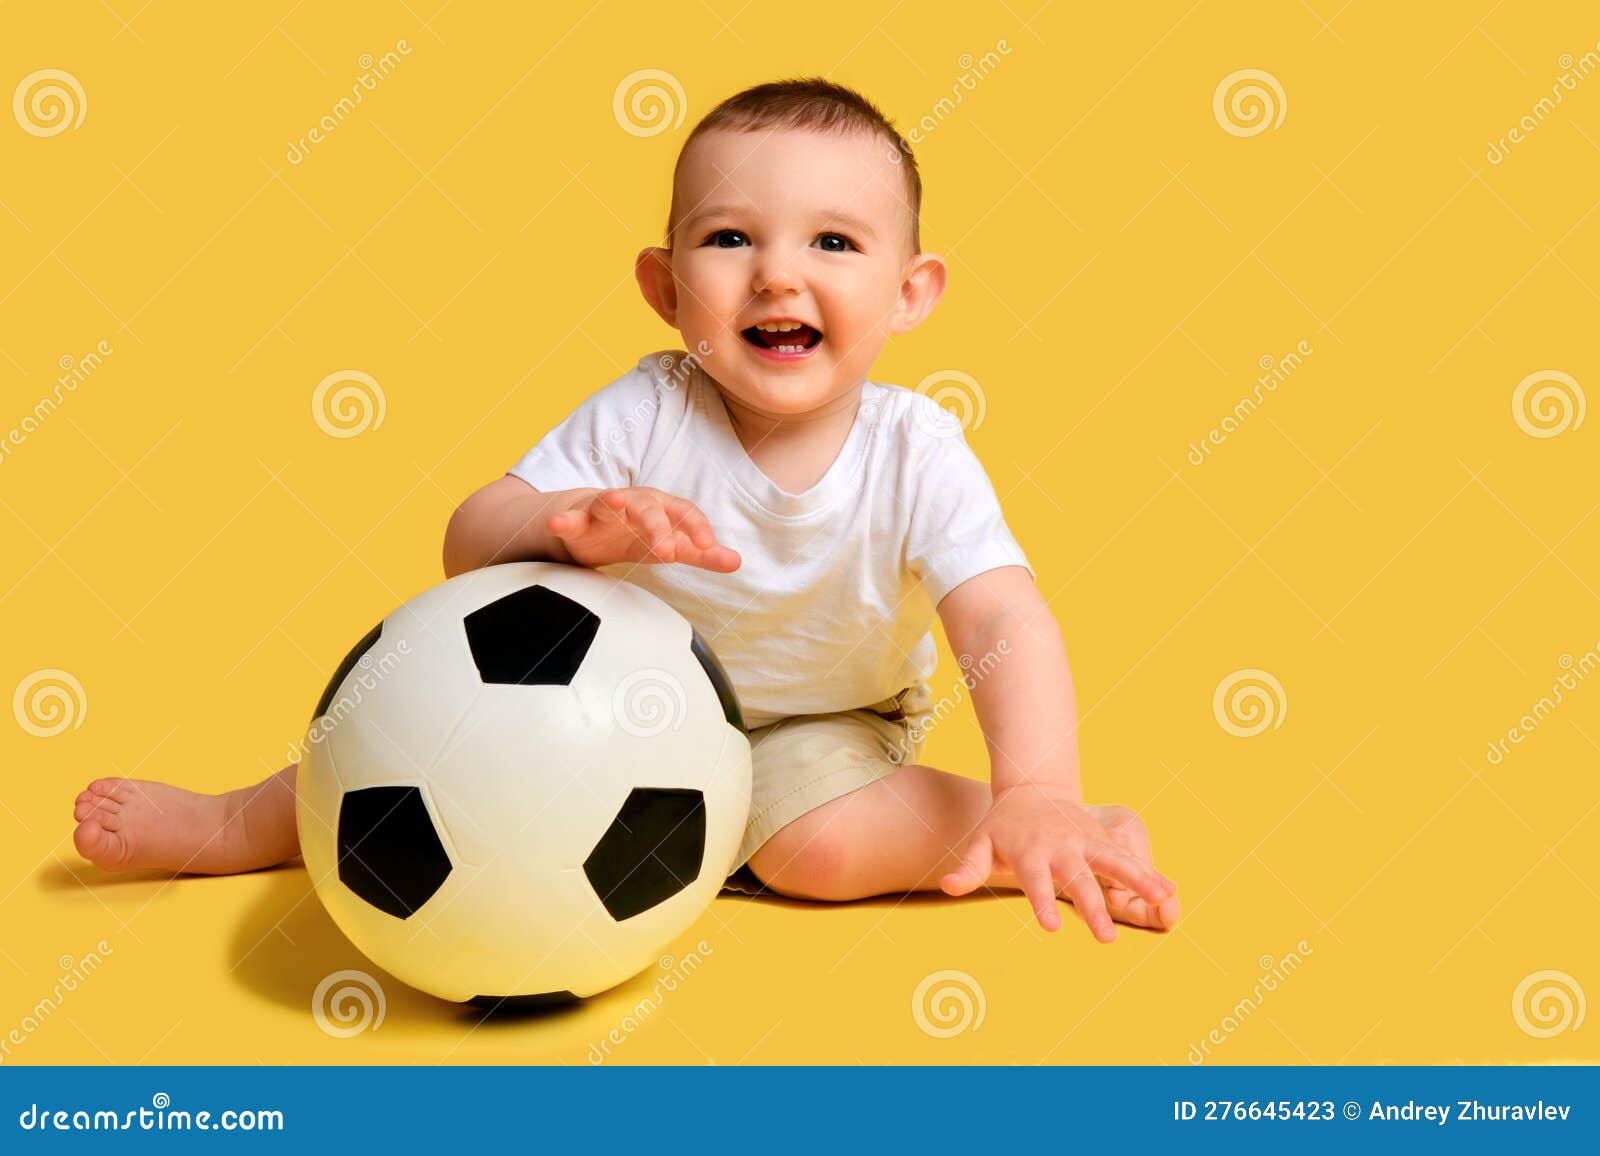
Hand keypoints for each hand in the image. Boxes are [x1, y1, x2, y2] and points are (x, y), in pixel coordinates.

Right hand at [547, 488, 740, 571]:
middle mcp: (635, 503)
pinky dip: (563, 521)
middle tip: (666, 552)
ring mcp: (604, 509)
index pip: (684, 512)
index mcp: (662, 508)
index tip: (708, 547)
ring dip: (613, 501)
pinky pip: (569, 519)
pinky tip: (556, 524)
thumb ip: (700, 554)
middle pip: (649, 507)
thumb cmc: (637, 534)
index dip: (696, 528)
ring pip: (610, 501)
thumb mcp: (671, 544)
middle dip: (658, 526)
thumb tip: (736, 561)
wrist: (592, 526)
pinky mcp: (577, 521)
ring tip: (614, 502)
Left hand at [939, 783, 1174, 940]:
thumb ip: (968, 867)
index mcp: (1030, 851)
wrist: (1032, 787)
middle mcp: (1062, 846)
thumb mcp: (981, 843)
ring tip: (1163, 899)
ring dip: (1137, 879)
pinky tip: (1170, 890)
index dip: (1042, 902)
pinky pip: (1127, 857)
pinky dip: (1147, 871)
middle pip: (1079, 878)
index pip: (1035, 880)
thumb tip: (947, 884)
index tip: (1051, 927)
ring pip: (1114, 861)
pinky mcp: (1103, 838)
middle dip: (1093, 907)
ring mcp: (1085, 840)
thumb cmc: (1003, 825)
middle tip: (1106, 939)